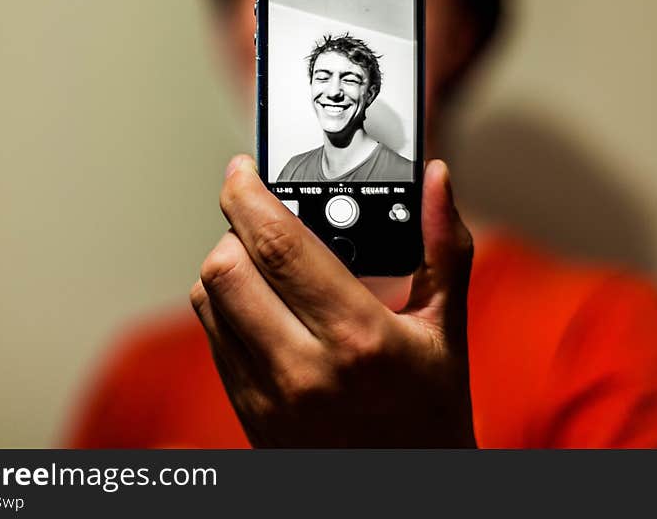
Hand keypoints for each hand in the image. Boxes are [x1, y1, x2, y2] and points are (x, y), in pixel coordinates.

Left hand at [190, 155, 475, 446]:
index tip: (244, 169)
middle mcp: (303, 369)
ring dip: (227, 266)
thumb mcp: (447, 328)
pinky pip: (213, 338)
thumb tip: (435, 179)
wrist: (405, 493)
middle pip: (225, 268)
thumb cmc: (432, 411)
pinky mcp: (249, 413)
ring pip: (208, 301)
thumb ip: (443, 247)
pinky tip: (264, 305)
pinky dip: (225, 306)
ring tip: (266, 263)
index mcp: (358, 338)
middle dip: (235, 228)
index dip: (249, 194)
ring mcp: (268, 396)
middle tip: (262, 217)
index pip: (278, 245)